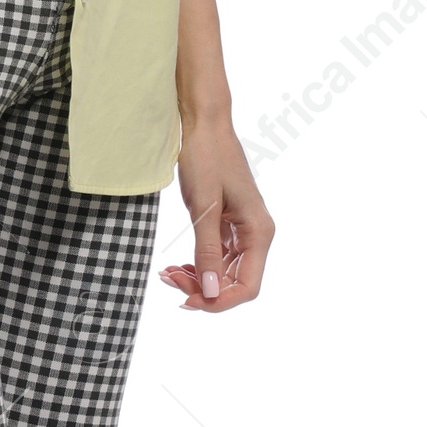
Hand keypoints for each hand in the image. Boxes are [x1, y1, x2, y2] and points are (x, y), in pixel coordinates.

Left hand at [159, 119, 273, 312]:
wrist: (203, 124)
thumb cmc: (206, 158)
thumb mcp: (203, 206)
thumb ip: (206, 250)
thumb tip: (210, 291)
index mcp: (259, 231)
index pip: (248, 287)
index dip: (220, 301)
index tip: (188, 301)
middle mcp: (256, 235)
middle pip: (234, 283)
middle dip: (203, 290)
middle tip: (169, 280)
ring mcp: (242, 231)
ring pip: (223, 273)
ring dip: (197, 279)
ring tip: (167, 274)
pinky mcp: (227, 225)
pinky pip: (216, 257)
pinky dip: (196, 265)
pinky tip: (175, 266)